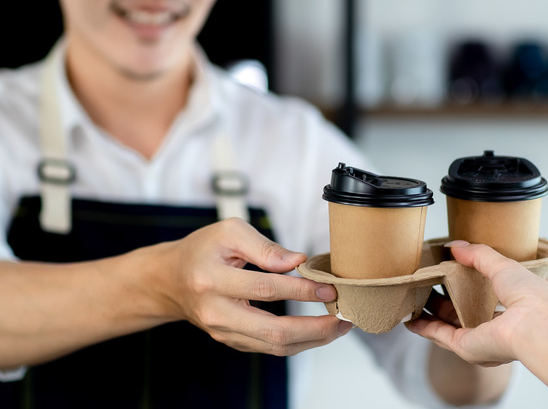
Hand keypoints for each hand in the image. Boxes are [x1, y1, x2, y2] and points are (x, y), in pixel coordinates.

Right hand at [157, 218, 351, 355]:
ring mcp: (223, 332)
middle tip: (343, 318)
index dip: (301, 289)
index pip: (265, 289)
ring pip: (274, 346)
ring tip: (339, 326)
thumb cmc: (202, 250)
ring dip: (313, 340)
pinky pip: (269, 348)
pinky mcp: (232, 341)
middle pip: (273, 331)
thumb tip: (298, 262)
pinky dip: (298, 342)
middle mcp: (216, 312)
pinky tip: (318, 331)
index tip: (329, 287)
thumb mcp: (230, 232)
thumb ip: (265, 247)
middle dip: (315, 328)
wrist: (170, 279)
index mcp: (212, 280)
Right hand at [407, 241, 547, 365]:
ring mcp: (479, 340)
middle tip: (426, 285)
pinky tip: (411, 320)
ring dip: (430, 315)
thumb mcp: (503, 265)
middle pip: (461, 315)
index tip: (448, 274)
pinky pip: (440, 335)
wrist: (537, 324)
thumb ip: (479, 255)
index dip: (465, 288)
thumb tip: (456, 246)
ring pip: (448, 326)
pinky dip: (424, 328)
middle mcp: (494, 329)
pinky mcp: (466, 346)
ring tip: (414, 300)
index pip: (483, 300)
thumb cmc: (532, 296)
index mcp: (510, 311)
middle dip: (443, 302)